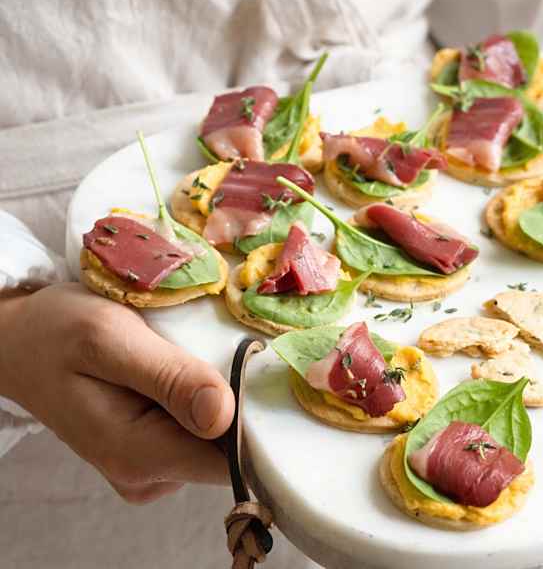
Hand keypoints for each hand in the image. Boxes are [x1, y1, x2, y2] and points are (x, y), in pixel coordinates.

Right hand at [0, 284, 234, 503]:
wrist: (22, 341)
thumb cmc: (60, 332)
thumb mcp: (110, 339)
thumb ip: (169, 378)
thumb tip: (224, 416)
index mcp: (137, 456)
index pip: (231, 462)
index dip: (254, 419)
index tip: (254, 372)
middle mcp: (147, 475)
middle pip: (229, 449)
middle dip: (236, 399)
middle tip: (215, 347)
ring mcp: (150, 466)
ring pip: (219, 437)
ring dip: (219, 393)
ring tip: (189, 351)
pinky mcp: (154, 450)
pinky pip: (201, 428)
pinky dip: (202, 394)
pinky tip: (179, 366)